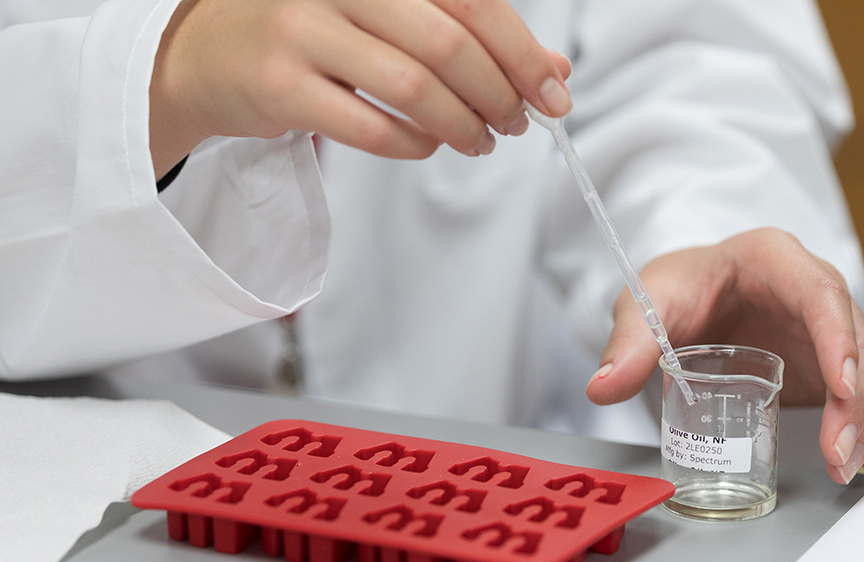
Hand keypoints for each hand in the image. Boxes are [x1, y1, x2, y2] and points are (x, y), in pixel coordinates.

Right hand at [149, 0, 572, 176]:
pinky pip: (371, 128)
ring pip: (412, 87)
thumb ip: (469, 35)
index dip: (524, 52)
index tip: (555, 95)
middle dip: (498, 94)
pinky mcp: (280, 86)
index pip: (471, 1)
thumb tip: (553, 72)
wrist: (209, 53)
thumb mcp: (393, 17)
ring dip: (462, 125)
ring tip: (481, 141)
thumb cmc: (317, 32)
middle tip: (517, 124)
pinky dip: (414, 145)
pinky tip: (429, 145)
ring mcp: (304, 31)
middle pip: (448, 44)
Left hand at [586, 228, 863, 484]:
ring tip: (847, 466)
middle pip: (852, 337)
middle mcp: (811, 287)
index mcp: (771, 259)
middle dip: (855, 398)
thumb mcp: (645, 305)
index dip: (836, 338)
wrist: (687, 292)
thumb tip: (602, 388)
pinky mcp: (828, 360)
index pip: (817, 292)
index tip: (841, 386)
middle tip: (839, 450)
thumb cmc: (673, 288)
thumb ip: (628, 344)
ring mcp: (825, 326)